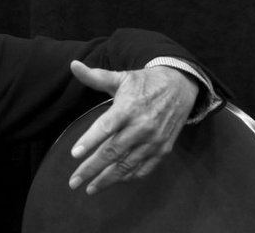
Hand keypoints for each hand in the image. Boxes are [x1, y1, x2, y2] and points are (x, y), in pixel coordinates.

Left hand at [67, 60, 197, 194]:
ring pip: (127, 165)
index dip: (90, 140)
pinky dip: (128, 177)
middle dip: (91, 169)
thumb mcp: (120, 77)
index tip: (74, 154)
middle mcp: (142, 126)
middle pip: (112, 152)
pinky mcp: (163, 149)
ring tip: (89, 188)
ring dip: (107, 179)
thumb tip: (73, 65)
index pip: (106, 127)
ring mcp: (154, 140)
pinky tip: (113, 182)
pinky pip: (143, 168)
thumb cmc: (144, 83)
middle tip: (73, 181)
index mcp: (129, 107)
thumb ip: (95, 76)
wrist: (181, 87)